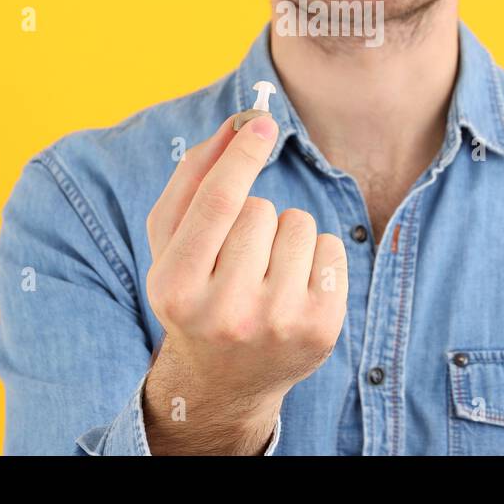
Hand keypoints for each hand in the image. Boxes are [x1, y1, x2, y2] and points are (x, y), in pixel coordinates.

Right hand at [142, 112, 348, 452]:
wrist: (223, 381)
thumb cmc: (195, 291)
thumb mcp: (171, 243)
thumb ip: (194, 178)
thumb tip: (238, 123)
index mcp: (175, 288)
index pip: (216, 204)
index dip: (240, 157)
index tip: (261, 123)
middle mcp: (225, 313)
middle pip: (260, 210)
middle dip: (255, 216)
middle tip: (239, 256)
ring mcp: (277, 325)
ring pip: (300, 225)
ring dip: (286, 235)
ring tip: (266, 272)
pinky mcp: (320, 330)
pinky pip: (332, 248)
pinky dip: (317, 255)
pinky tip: (294, 286)